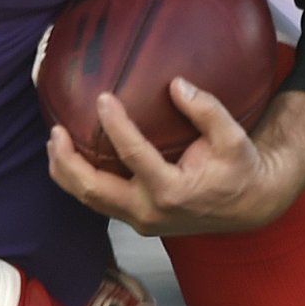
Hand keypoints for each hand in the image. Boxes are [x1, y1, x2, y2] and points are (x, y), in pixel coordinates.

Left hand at [48, 81, 304, 237]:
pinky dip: (81, 182)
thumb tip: (176, 85)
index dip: (115, 125)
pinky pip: (100, 203)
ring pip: (90, 201)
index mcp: (172, 190)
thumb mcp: (233, 137)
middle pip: (93, 189)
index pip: (132, 155)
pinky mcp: (138, 221)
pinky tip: (73, 158)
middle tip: (56, 131)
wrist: (249, 206)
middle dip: (68, 161)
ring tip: (55, 142)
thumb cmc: (240, 168)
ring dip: (67, 173)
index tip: (103, 98)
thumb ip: (206, 110)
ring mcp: (141, 220)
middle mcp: (150, 211)